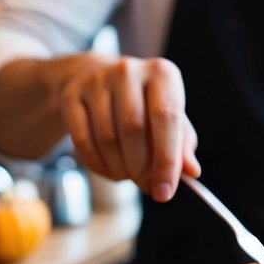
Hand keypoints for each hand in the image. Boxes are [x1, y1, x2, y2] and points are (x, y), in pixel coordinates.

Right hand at [58, 55, 200, 201]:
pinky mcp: (71, 94)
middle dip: (140, 168)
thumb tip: (191, 172)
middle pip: (134, 130)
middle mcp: (128, 71)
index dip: (167, 160)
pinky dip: (97, 165)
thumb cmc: (143, 103)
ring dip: (119, 169)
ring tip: (127, 175)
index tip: (164, 193)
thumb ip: (182, 143)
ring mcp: (96, 80)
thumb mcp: (168, 114)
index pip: (167, 118)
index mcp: (162, 73)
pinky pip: (83, 141)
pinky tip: (108, 169)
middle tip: (145, 185)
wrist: (98, 77)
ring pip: (107, 139)